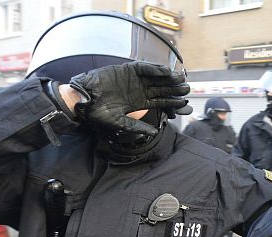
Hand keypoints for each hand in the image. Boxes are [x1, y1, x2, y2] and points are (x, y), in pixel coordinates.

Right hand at [69, 61, 190, 135]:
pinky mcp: (127, 69)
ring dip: (168, 78)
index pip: (161, 102)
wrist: (84, 99)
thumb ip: (137, 126)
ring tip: (180, 79)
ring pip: (156, 78)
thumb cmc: (99, 113)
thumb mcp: (120, 123)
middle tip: (187, 90)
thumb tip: (154, 133)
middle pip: (162, 89)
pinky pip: (144, 68)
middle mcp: (140, 90)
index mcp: (140, 103)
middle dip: (174, 90)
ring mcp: (135, 79)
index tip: (185, 105)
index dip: (173, 104)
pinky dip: (154, 69)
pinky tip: (165, 72)